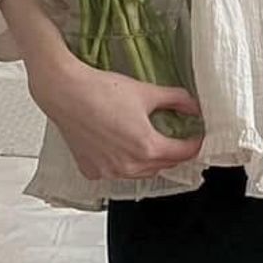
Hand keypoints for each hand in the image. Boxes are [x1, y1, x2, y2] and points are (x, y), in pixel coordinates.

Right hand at [27, 53, 204, 180]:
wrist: (65, 92)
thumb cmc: (100, 91)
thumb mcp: (146, 91)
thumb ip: (176, 100)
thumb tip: (193, 106)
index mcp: (147, 148)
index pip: (183, 153)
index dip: (194, 144)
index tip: (197, 137)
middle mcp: (129, 166)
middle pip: (162, 165)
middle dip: (172, 151)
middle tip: (175, 136)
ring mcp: (109, 171)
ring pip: (140, 172)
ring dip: (148, 160)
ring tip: (148, 140)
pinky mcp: (92, 170)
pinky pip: (115, 172)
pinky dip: (123, 163)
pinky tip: (120, 145)